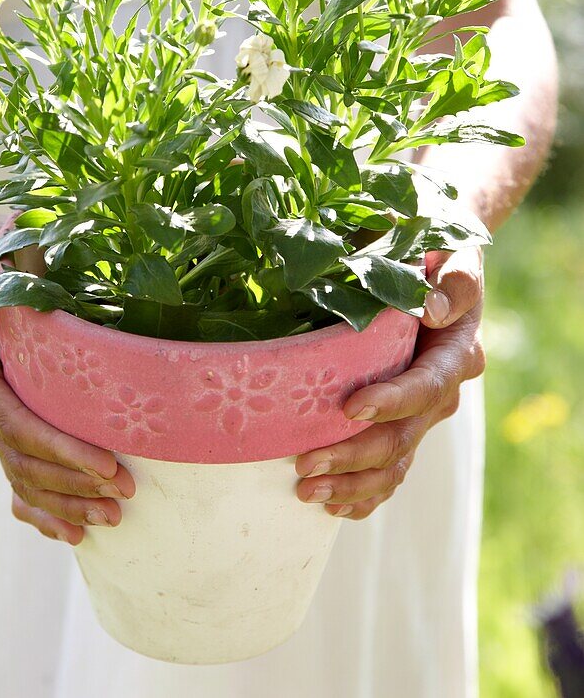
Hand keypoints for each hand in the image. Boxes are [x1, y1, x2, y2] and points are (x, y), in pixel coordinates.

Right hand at [0, 213, 134, 544]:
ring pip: (22, 471)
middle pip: (20, 456)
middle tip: (123, 495)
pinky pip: (20, 469)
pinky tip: (72, 529)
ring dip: (65, 499)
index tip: (103, 464)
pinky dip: (43, 504)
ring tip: (112, 517)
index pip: (9, 419)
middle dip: (70, 481)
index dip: (55, 447)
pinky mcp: (10, 412)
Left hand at [295, 246, 484, 517]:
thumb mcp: (453, 254)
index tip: (350, 407)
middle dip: (354, 454)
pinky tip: (333, 506)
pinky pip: (391, 470)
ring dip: (353, 483)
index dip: (392, 401)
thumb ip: (453, 280)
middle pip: (402, 436)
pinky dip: (365, 493)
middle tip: (304, 464)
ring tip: (306, 491)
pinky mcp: (405, 423)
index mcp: (456, 352)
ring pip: (395, 462)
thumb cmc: (437, 253)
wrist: (440, 266)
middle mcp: (443, 391)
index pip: (426, 386)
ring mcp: (423, 413)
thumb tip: (433, 309)